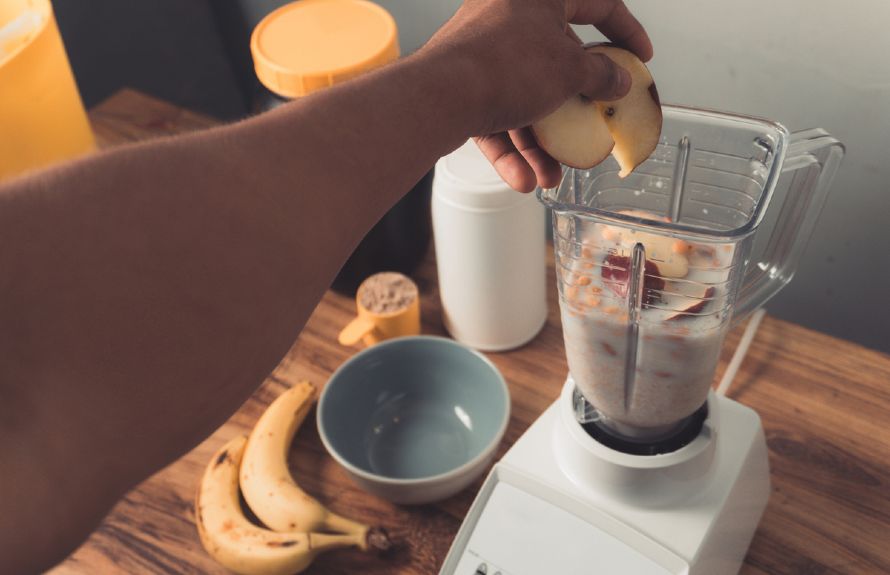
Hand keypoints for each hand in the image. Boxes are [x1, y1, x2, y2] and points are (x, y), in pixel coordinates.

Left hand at [424, 0, 651, 191]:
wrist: (437, 96)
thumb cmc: (504, 67)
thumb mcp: (569, 71)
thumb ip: (601, 75)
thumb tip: (618, 79)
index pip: (596, 2)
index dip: (626, 30)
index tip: (641, 56)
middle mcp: (506, 16)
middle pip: (553, 62)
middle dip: (572, 108)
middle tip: (590, 126)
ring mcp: (480, 51)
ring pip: (521, 99)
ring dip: (538, 143)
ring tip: (550, 176)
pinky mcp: (460, 85)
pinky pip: (492, 116)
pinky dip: (509, 148)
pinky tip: (521, 180)